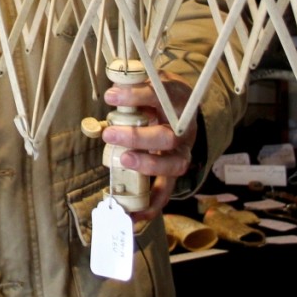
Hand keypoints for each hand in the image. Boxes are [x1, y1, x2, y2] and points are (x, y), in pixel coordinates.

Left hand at [101, 73, 196, 220]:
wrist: (185, 105)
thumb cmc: (162, 95)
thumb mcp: (150, 81)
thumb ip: (132, 87)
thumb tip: (111, 95)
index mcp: (176, 103)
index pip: (158, 97)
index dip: (135, 96)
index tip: (111, 96)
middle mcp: (183, 131)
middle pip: (167, 138)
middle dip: (138, 138)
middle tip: (111, 134)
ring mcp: (181, 154)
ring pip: (171, 166)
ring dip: (146, 166)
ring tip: (122, 160)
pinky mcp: (173, 174)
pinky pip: (165, 193)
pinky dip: (150, 205)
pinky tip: (133, 215)